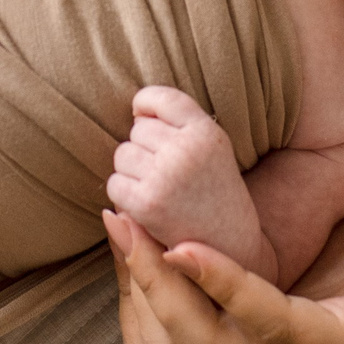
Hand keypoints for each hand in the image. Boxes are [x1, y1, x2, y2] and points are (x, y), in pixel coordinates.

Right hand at [102, 205, 343, 343]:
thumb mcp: (302, 250)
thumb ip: (245, 242)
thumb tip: (181, 192)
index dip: (130, 289)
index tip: (120, 224)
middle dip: (131, 285)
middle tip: (116, 217)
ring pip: (201, 343)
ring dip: (158, 284)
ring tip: (136, 227)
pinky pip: (267, 320)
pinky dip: (221, 283)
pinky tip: (191, 247)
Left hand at [106, 86, 270, 277]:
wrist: (229, 246)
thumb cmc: (213, 191)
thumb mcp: (212, 147)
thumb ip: (180, 123)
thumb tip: (134, 114)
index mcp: (206, 131)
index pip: (161, 97)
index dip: (146, 104)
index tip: (146, 118)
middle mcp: (187, 150)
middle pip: (137, 130)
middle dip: (144, 148)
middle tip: (168, 173)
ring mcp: (166, 176)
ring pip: (122, 155)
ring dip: (132, 171)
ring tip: (160, 188)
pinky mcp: (148, 203)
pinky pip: (114, 184)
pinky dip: (123, 195)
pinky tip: (147, 205)